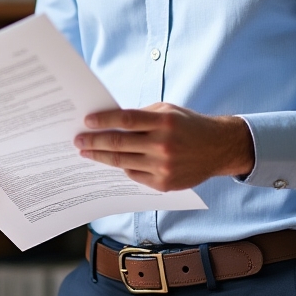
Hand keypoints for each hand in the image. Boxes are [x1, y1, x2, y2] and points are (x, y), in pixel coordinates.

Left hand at [74, 103, 253, 191]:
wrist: (218, 148)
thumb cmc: (188, 125)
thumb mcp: (168, 110)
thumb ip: (142, 116)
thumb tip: (110, 121)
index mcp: (163, 122)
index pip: (125, 120)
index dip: (103, 121)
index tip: (86, 122)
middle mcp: (163, 145)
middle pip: (119, 144)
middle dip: (94, 142)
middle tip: (78, 140)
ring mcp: (163, 167)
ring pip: (123, 162)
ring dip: (100, 157)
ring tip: (86, 152)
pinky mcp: (164, 184)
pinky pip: (134, 175)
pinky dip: (121, 168)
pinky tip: (110, 162)